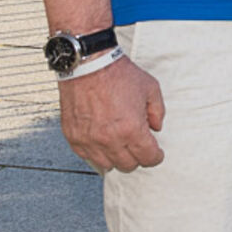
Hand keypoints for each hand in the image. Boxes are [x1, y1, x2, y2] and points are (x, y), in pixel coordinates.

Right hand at [59, 57, 164, 172]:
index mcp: (131, 129)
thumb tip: (156, 128)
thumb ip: (157, 112)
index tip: (156, 154)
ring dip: (116, 157)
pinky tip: (103, 142)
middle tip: (139, 147)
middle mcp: (109, 139)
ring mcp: (89, 140)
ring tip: (120, 144)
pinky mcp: (73, 137)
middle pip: (128, 165)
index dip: (155, 156)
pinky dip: (97, 153)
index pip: (148, 158)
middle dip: (137, 157)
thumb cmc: (118, 75)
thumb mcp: (151, 89)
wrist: (89, 66)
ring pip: (107, 165)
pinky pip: (87, 157)